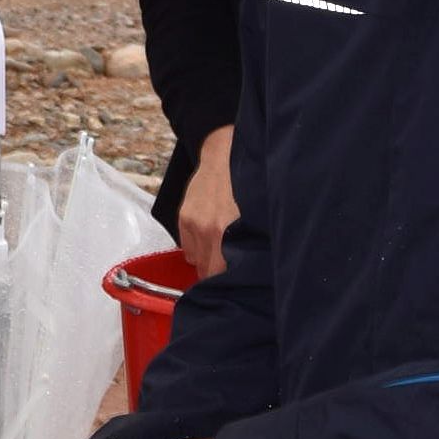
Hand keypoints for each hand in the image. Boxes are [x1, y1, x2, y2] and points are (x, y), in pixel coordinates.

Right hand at [179, 127, 237, 280]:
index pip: (221, 274)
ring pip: (196, 261)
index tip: (235, 281)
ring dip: (206, 259)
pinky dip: (196, 247)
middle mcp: (209, 230)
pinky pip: (186, 248)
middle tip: (229, 267)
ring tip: (218, 248)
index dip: (229, 280)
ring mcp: (194, 224)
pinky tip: (207, 236)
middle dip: (218, 272)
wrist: (224, 157)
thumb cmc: (246, 187)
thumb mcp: (254, 217)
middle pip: (208, 270)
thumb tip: (249, 270)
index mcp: (228, 233)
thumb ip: (248, 243)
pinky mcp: (184, 218)